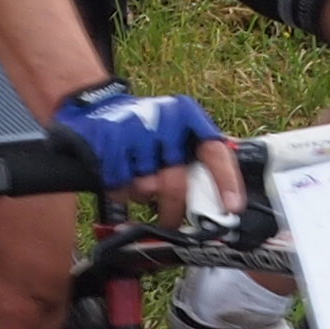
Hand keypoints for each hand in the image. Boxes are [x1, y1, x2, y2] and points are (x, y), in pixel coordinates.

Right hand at [49, 80, 226, 198]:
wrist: (97, 106)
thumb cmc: (146, 128)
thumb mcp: (179, 131)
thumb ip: (203, 157)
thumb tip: (230, 195)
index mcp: (188, 116)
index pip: (215, 152)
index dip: (226, 182)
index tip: (232, 208)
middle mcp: (165, 120)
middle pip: (176, 184)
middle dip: (173, 211)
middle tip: (171, 222)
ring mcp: (135, 131)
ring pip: (146, 189)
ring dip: (141, 195)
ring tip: (137, 180)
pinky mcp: (109, 143)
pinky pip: (120, 186)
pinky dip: (119, 189)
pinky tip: (119, 174)